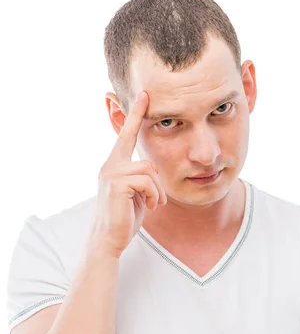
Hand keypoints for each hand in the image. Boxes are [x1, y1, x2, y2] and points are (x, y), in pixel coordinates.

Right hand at [89, 90, 167, 258]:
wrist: (109, 239)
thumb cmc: (124, 218)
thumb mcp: (135, 193)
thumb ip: (141, 177)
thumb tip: (152, 170)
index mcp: (115, 164)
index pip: (126, 135)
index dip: (135, 114)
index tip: (145, 94)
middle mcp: (110, 165)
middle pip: (147, 160)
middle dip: (156, 186)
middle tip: (156, 203)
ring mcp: (111, 173)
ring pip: (150, 171)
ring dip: (157, 193)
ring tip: (151, 207)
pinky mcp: (116, 183)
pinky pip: (148, 181)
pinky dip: (153, 196)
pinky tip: (149, 208)